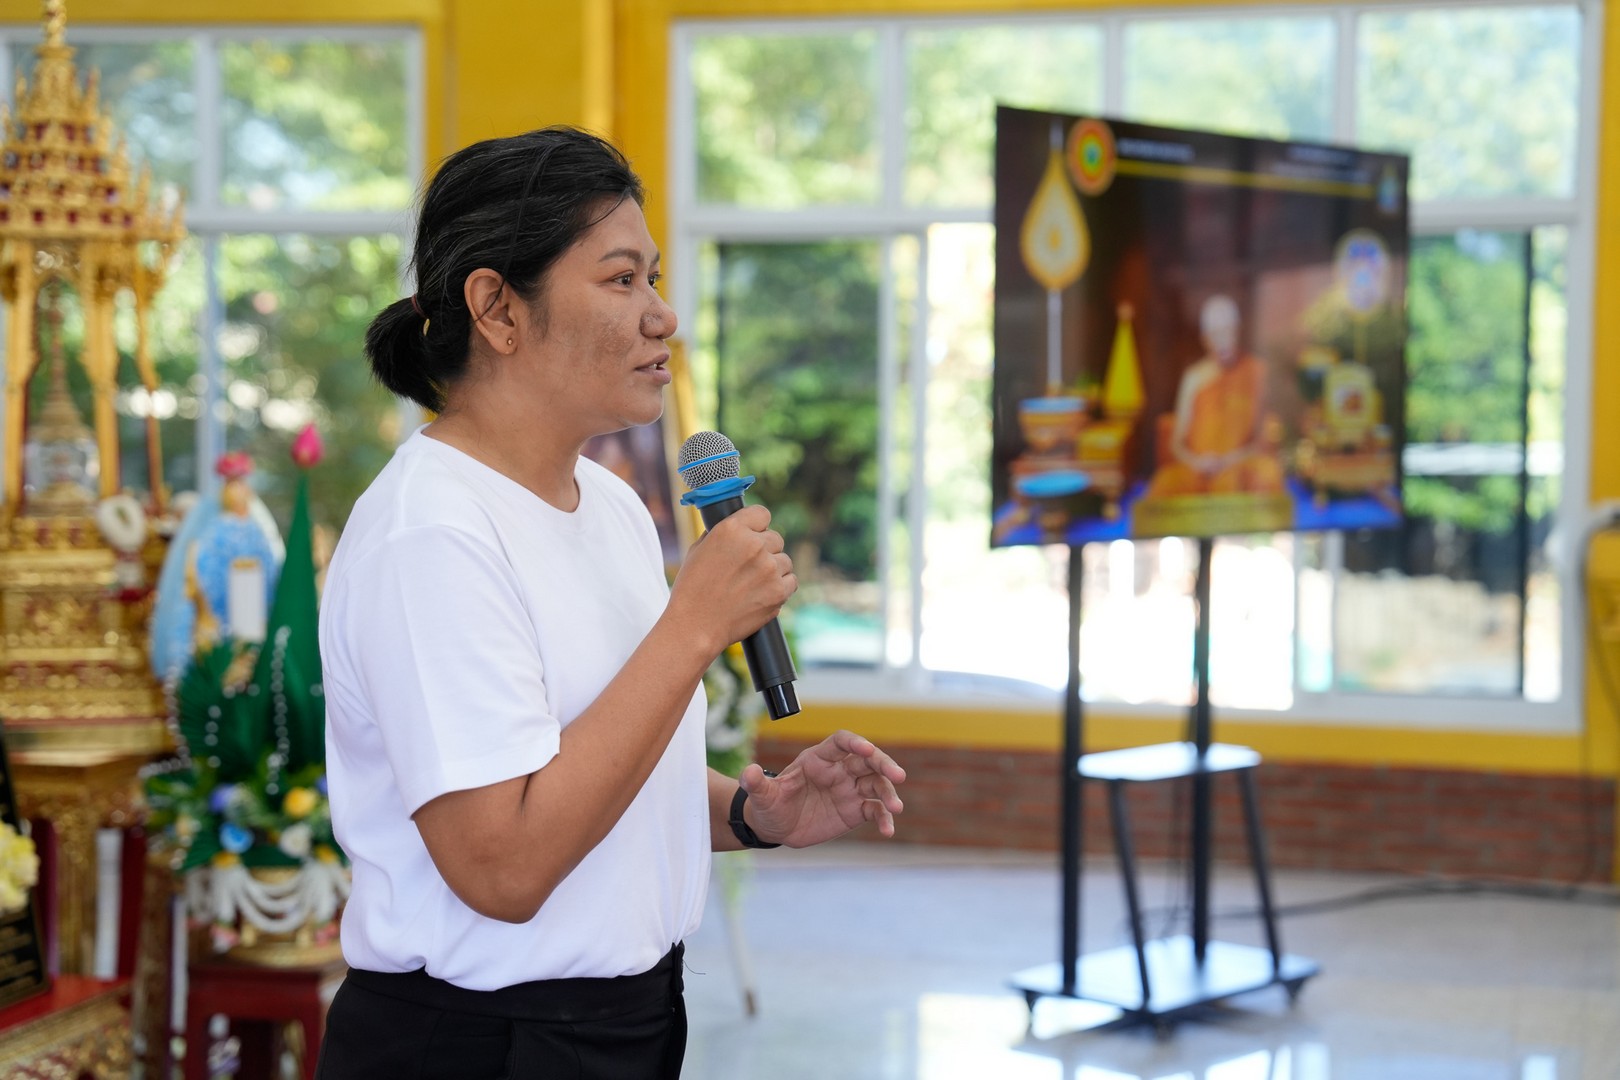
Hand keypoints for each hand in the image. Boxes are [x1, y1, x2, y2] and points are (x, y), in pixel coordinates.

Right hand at [668, 505, 795, 655]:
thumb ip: (720, 534)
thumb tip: (736, 527)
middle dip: (765, 550)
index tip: (754, 534)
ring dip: (774, 569)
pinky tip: (764, 592)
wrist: (696, 626)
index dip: (757, 525)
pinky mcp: (779, 591)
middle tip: (749, 566)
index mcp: (732, 529)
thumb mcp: (698, 550)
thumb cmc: (692, 589)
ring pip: (785, 560)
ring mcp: (769, 568)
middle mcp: (754, 545)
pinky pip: (791, 580)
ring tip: (753, 583)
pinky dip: (781, 586)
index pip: (762, 514)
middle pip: (776, 538)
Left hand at [740, 731, 906, 846]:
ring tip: (896, 808)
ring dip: (889, 793)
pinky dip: (884, 818)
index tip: (866, 749)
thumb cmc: (769, 805)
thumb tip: (747, 773)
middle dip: (884, 764)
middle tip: (899, 775)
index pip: (841, 743)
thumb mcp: (762, 796)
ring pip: (876, 784)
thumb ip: (757, 783)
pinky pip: (874, 811)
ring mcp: (849, 789)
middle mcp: (838, 770)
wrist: (776, 828)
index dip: (854, 743)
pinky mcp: (855, 810)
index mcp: (818, 759)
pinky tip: (888, 830)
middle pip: (867, 759)